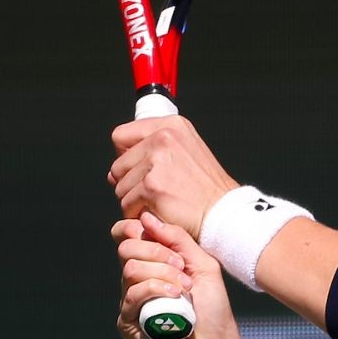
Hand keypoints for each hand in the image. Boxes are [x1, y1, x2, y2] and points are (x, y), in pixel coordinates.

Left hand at [108, 116, 239, 237]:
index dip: (125, 155)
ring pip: (120, 186)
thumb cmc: (207, 189)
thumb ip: (153, 149)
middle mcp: (164, 138)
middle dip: (130, 183)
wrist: (223, 212)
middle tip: (155, 190)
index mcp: (172, 125)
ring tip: (160, 201)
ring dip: (134, 200)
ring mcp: (157, 161)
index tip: (139, 168)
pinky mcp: (151, 187)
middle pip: (117, 165)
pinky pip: (126, 204)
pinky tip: (158, 211)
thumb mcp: (187, 151)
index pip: (121, 135)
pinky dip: (138, 213)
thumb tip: (114, 171)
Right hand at [114, 212, 249, 338]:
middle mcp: (138, 281)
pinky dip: (156, 290)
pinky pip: (132, 294)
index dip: (136, 228)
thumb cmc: (214, 311)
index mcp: (154, 264)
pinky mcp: (127, 323)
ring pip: (130, 269)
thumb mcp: (203, 266)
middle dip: (158, 252)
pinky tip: (176, 300)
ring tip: (186, 290)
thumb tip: (145, 217)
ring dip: (163, 274)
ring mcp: (131, 302)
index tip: (157, 233)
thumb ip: (177, 240)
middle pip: (127, 248)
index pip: (128, 236)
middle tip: (183, 268)